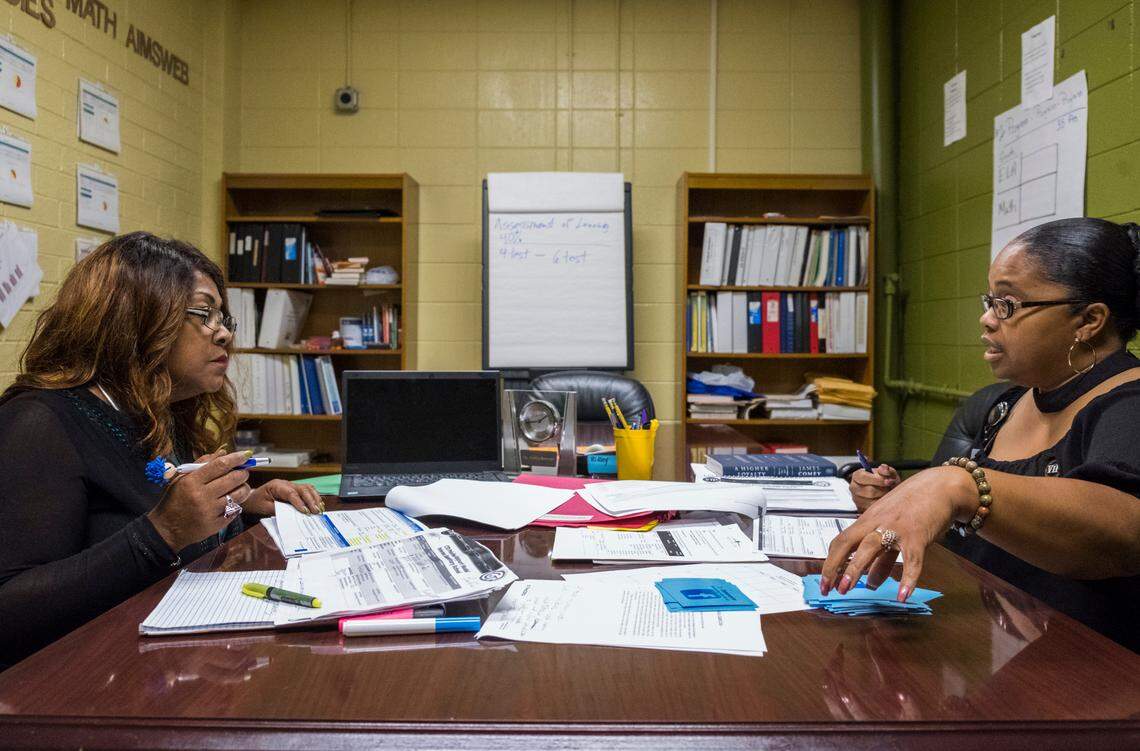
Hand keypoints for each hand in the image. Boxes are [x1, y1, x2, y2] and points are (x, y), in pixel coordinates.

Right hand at [147, 450, 252, 550]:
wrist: (166, 529)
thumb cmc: (174, 500)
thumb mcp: (181, 479)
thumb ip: (202, 464)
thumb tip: (224, 452)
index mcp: (191, 482)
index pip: (220, 465)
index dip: (236, 458)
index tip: (245, 455)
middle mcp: (202, 496)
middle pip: (233, 479)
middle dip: (243, 473)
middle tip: (243, 472)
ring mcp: (210, 512)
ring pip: (239, 495)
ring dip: (244, 488)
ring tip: (240, 486)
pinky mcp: (216, 525)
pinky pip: (235, 510)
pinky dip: (237, 504)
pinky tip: (232, 501)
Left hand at [243, 479, 323, 515]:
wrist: (251, 501)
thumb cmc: (255, 504)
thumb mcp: (263, 508)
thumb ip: (277, 510)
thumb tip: (291, 515)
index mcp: (276, 486)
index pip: (291, 493)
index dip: (300, 502)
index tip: (305, 512)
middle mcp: (285, 483)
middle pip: (303, 488)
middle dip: (311, 500)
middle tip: (316, 511)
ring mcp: (291, 485)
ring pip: (307, 488)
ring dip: (315, 498)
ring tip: (320, 509)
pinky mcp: (294, 490)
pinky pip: (307, 491)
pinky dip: (313, 497)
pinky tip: (318, 504)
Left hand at [822, 465, 975, 601]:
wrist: (940, 487)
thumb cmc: (913, 507)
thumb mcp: (891, 527)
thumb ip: (881, 557)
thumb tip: (871, 583)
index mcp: (868, 520)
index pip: (841, 541)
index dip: (830, 562)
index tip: (824, 581)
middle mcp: (877, 522)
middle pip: (848, 543)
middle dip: (834, 566)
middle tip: (828, 588)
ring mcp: (896, 528)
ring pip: (870, 548)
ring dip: (855, 568)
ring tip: (847, 588)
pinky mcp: (918, 535)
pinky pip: (912, 560)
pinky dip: (908, 579)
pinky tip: (902, 596)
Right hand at [849, 464, 899, 510]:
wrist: (885, 492)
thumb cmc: (885, 481)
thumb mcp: (887, 473)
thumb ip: (886, 469)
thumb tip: (883, 468)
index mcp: (857, 476)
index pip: (863, 477)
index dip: (877, 479)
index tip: (889, 481)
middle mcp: (854, 488)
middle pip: (869, 491)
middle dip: (883, 490)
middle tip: (890, 489)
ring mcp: (856, 499)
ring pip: (872, 502)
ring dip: (883, 498)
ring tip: (887, 494)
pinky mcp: (861, 509)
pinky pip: (873, 509)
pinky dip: (881, 505)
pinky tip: (884, 500)